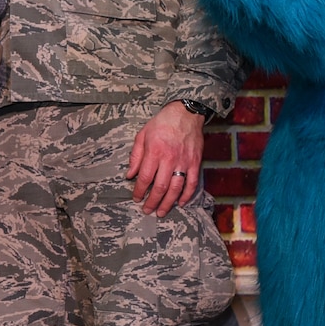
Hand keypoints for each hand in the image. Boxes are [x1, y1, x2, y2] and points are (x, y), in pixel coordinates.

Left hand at [126, 100, 204, 216]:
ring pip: (176, 189)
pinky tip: (181, 203)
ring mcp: (184, 162)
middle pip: (160, 187)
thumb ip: (136, 156)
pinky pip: (192, 183)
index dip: (139, 191)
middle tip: (147, 210)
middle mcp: (169, 159)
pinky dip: (187, 195)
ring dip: (168, 203)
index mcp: (154, 152)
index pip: (145, 177)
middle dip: (152, 202)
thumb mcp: (142, 135)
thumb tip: (130, 175)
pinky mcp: (195, 163)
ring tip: (161, 212)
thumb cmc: (162, 123)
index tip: (136, 198)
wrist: (186, 113)